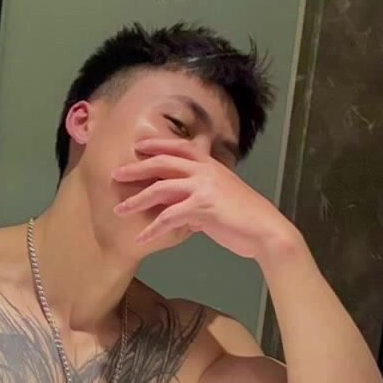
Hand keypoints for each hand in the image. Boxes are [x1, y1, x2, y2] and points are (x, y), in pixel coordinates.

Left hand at [113, 137, 295, 256]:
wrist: (266, 230)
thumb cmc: (243, 217)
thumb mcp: (220, 199)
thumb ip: (198, 199)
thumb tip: (180, 211)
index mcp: (210, 165)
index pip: (179, 147)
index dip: (157, 144)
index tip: (138, 145)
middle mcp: (205, 170)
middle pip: (162, 163)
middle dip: (136, 168)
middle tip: (116, 175)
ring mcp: (203, 187)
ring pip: (161, 189)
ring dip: (136, 200)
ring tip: (118, 210)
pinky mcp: (203, 207)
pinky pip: (170, 216)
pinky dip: (153, 229)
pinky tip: (141, 238)